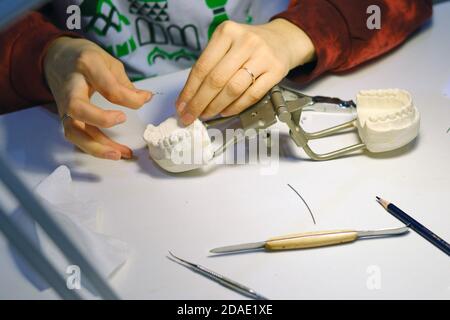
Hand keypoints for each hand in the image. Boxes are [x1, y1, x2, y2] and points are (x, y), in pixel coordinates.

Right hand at [44, 37, 151, 159]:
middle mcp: (71, 87)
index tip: (144, 100)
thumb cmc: (86, 59)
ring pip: (73, 130)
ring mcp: (64, 105)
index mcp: (86, 66)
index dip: (129, 97)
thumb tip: (145, 99)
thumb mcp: (108, 62)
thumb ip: (125, 84)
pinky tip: (114, 152)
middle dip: (100, 119)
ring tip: (120, 154)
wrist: (56, 57)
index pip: (108, 86)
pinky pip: (77, 137)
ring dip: (96, 146)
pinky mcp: (65, 118)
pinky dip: (94, 148)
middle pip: (77, 108)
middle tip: (122, 120)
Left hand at [176, 19, 315, 124]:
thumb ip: (210, 65)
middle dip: (199, 102)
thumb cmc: (247, 46)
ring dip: (216, 106)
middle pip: (216, 79)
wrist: (282, 40)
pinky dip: (235, 107)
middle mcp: (245, 42)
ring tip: (207, 114)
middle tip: (190, 116)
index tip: (181, 106)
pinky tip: (225, 111)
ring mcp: (262, 56)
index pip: (202, 66)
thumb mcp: (226, 44)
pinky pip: (251, 95)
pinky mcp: (276, 71)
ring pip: (233, 89)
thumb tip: (190, 97)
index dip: (189, 90)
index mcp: (227, 32)